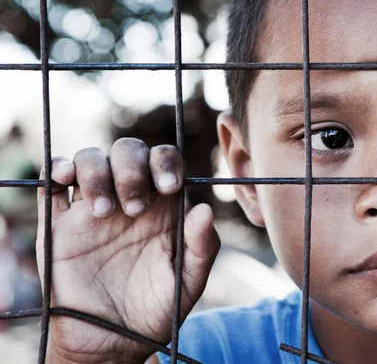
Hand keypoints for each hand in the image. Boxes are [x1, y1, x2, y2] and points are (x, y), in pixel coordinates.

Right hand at [36, 138, 219, 362]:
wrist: (111, 342)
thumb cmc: (154, 311)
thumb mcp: (187, 283)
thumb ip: (202, 247)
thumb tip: (206, 209)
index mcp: (162, 207)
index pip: (164, 160)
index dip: (166, 162)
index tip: (168, 187)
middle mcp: (128, 199)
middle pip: (128, 151)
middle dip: (132, 168)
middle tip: (136, 208)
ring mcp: (92, 208)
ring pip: (91, 159)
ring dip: (97, 172)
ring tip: (105, 212)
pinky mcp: (59, 223)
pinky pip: (52, 183)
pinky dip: (58, 169)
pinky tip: (68, 180)